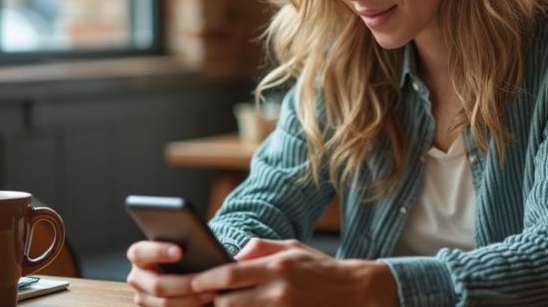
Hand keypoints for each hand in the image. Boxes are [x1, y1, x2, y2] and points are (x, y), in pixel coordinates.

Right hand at [125, 241, 217, 305]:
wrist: (180, 270)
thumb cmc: (181, 252)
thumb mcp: (178, 243)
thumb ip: (182, 237)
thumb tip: (197, 231)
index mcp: (138, 256)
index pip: (139, 252)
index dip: (158, 251)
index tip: (180, 252)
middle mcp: (136, 278)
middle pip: (157, 285)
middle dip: (183, 284)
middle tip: (203, 280)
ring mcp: (143, 298)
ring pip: (165, 304)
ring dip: (190, 300)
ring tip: (212, 292)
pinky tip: (207, 302)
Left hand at [189, 239, 397, 306]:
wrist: (356, 291)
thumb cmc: (319, 268)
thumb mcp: (291, 247)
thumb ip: (259, 249)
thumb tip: (231, 257)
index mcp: (277, 267)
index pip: (230, 275)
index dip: (206, 281)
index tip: (192, 283)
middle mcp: (279, 291)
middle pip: (229, 303)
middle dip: (213, 302)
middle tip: (204, 299)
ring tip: (224, 303)